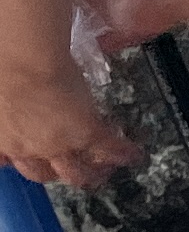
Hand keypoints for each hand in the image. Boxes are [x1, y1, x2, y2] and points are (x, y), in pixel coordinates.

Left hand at [0, 56, 131, 184]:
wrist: (17, 57)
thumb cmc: (0, 62)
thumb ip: (4, 100)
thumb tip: (12, 94)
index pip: (7, 161)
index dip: (19, 160)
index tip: (23, 157)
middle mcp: (25, 147)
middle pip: (41, 174)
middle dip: (55, 172)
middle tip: (66, 168)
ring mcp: (58, 144)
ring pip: (77, 173)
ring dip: (91, 173)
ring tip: (103, 169)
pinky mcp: (87, 134)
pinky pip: (110, 151)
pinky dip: (122, 154)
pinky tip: (131, 153)